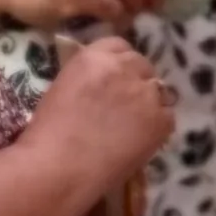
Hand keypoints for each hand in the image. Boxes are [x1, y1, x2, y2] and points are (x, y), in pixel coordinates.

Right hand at [32, 30, 173, 215]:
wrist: (59, 169)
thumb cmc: (48, 135)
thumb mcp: (63, 89)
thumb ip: (88, 78)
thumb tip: (103, 86)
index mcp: (94, 57)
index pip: (119, 46)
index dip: (119, 64)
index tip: (115, 80)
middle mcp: (124, 68)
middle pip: (142, 65)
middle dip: (136, 80)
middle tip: (125, 105)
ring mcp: (146, 93)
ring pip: (158, 90)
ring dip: (148, 102)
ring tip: (133, 126)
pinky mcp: (161, 120)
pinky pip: (167, 116)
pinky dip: (157, 126)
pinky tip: (140, 141)